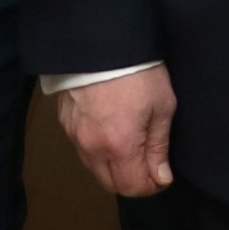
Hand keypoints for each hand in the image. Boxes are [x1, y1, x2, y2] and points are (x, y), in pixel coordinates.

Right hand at [58, 66, 176, 196]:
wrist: (100, 41)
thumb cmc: (137, 71)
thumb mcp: (162, 106)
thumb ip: (159, 147)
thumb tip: (161, 178)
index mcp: (119, 146)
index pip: (133, 188)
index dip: (152, 186)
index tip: (163, 173)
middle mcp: (92, 148)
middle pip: (112, 185)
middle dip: (132, 180)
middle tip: (149, 161)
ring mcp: (75, 137)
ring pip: (95, 169)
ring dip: (114, 167)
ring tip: (131, 144)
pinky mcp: (65, 124)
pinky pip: (83, 150)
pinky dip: (98, 150)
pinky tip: (111, 130)